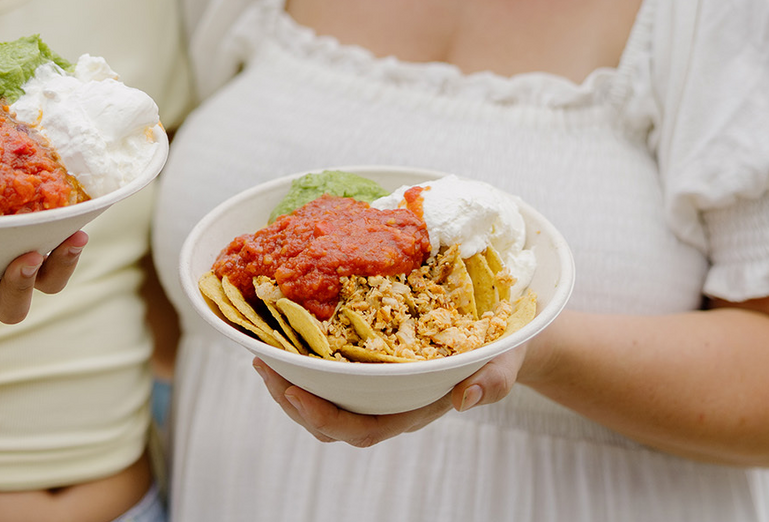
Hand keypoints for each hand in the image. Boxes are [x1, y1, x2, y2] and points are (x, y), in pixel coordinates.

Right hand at [0, 222, 87, 323]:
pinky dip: (71, 245)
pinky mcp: (39, 231)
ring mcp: (15, 256)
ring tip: (59, 244)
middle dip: (16, 288)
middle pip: (9, 308)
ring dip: (55, 270)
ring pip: (43, 285)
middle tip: (21, 259)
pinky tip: (77, 226)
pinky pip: (63, 252)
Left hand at [252, 345, 526, 447]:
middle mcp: (389, 405)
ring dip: (289, 388)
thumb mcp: (503, 362)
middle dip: (293, 403)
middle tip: (266, 368)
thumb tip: (465, 400)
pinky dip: (304, 366)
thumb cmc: (502, 353)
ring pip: (324, 406)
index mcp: (414, 409)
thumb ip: (491, 382)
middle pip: (331, 424)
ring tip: (265, 357)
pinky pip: (330, 380)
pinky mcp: (371, 369)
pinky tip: (287, 342)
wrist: (502, 340)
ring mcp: (377, 390)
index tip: (295, 391)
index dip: (325, 417)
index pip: (363, 428)